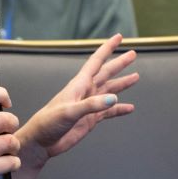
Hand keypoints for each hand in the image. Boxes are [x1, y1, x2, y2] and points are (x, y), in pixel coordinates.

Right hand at [0, 85, 21, 178]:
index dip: (1, 93)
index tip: (6, 102)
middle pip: (5, 119)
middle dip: (12, 127)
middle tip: (6, 134)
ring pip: (12, 141)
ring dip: (13, 148)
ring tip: (3, 152)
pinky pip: (12, 161)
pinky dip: (12, 164)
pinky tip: (2, 166)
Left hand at [16, 34, 136, 171]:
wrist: (41, 141)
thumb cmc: (49, 122)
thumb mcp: (70, 112)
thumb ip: (91, 105)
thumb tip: (114, 98)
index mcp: (79, 85)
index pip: (96, 61)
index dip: (107, 48)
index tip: (119, 37)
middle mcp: (85, 92)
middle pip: (106, 73)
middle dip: (119, 63)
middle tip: (133, 53)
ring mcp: (88, 105)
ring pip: (110, 91)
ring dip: (122, 84)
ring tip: (136, 77)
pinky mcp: (90, 119)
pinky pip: (109, 111)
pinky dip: (119, 109)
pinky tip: (129, 108)